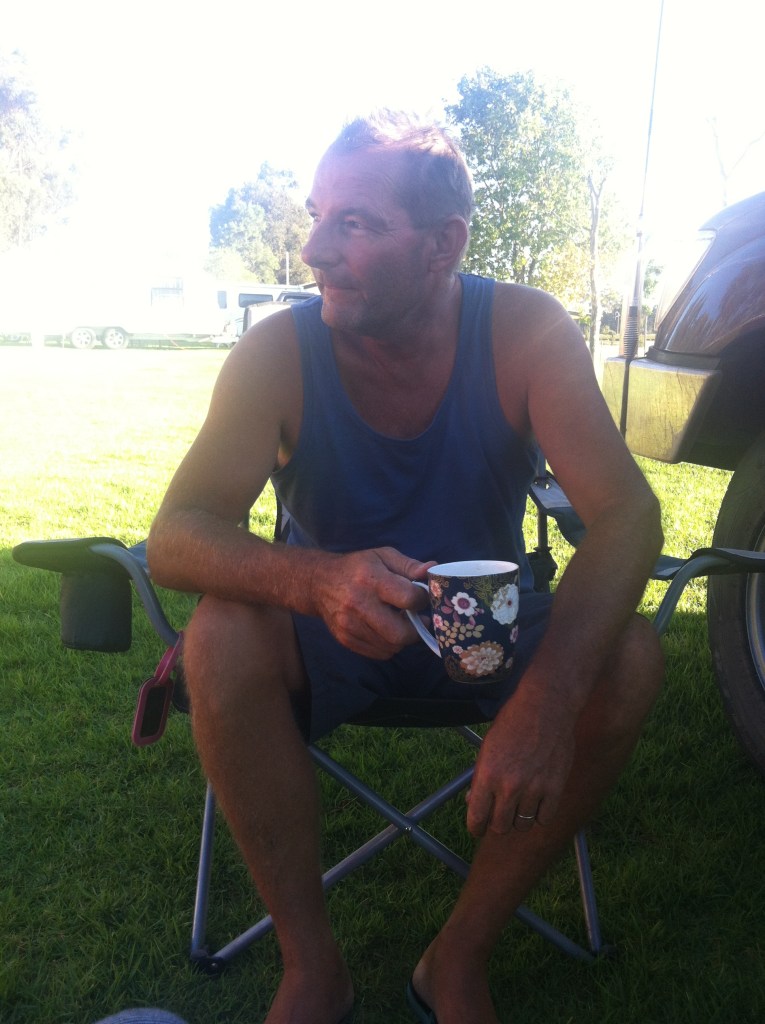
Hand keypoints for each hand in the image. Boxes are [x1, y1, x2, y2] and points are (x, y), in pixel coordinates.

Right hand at [310, 547, 432, 658]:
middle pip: (400, 633)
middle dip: (415, 629)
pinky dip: (389, 645)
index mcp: (371, 579)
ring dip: (402, 637)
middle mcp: (358, 603)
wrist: (319, 583)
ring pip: (391, 647)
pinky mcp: (345, 639)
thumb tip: (432, 571)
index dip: (422, 599)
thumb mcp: (383, 556)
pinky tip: (386, 629)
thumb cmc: (357, 567)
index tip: (421, 598)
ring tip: (399, 621)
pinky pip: (379, 653)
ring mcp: (350, 625)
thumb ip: (409, 565)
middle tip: (416, 619)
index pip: (408, 598)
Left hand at [465, 691, 574, 836]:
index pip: (477, 819)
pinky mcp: (555, 788)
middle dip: (497, 823)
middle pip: (500, 827)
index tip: (478, 828)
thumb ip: (480, 778)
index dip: (476, 828)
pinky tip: (537, 801)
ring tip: (519, 804)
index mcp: (487, 775)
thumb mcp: (487, 748)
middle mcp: (509, 786)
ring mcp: (534, 789)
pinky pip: (544, 818)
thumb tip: (472, 802)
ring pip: (523, 825)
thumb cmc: (512, 723)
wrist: (545, 707)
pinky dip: (540, 814)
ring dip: (519, 819)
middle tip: (500, 814)